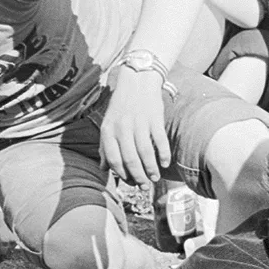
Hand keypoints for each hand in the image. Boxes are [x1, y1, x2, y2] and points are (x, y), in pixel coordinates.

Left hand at [0, 202, 16, 263]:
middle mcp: (0, 221)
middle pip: (5, 240)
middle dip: (2, 251)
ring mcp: (7, 221)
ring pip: (12, 238)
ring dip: (8, 249)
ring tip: (2, 254)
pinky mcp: (12, 223)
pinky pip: (14, 236)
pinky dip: (12, 244)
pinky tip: (7, 247)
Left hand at [100, 71, 171, 185]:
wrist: (137, 82)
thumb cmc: (121, 106)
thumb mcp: (108, 124)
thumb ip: (105, 146)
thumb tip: (104, 168)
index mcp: (108, 130)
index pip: (114, 159)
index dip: (122, 174)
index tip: (130, 182)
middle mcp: (122, 128)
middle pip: (130, 159)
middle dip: (138, 176)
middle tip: (144, 186)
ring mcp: (139, 123)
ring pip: (145, 152)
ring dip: (151, 169)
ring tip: (155, 178)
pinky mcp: (155, 119)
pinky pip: (160, 141)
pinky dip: (163, 154)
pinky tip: (165, 163)